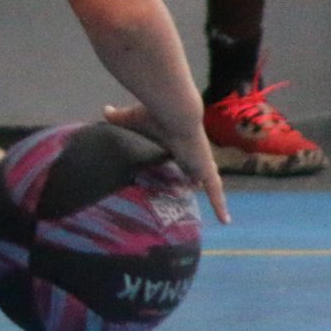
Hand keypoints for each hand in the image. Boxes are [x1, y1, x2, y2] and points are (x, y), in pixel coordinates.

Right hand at [103, 102, 231, 224]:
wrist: (175, 112)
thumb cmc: (153, 115)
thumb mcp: (131, 118)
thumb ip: (119, 116)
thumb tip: (105, 109)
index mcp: (178, 141)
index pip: (182, 155)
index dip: (182, 163)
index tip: (179, 172)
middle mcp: (193, 152)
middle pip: (196, 169)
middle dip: (196, 179)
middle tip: (193, 189)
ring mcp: (201, 162)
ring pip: (209, 181)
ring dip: (212, 195)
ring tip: (215, 212)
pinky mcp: (205, 169)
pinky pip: (214, 190)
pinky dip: (219, 204)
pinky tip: (224, 221)